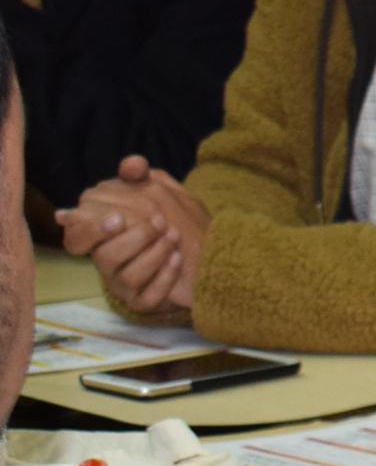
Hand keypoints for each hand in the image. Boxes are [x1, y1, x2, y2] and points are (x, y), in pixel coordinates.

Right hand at [60, 156, 207, 319]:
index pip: (76, 237)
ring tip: (174, 236)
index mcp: (102, 235)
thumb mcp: (159, 191)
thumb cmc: (175, 219)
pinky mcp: (143, 302)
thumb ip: (142, 176)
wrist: (210, 249)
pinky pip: (145, 297)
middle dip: (131, 238)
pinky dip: (164, 277)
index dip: (89, 230)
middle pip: (101, 256)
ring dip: (153, 254)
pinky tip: (179, 259)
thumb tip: (131, 164)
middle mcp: (107, 261)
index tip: (117, 218)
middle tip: (158, 222)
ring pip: (124, 276)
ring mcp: (123, 284)